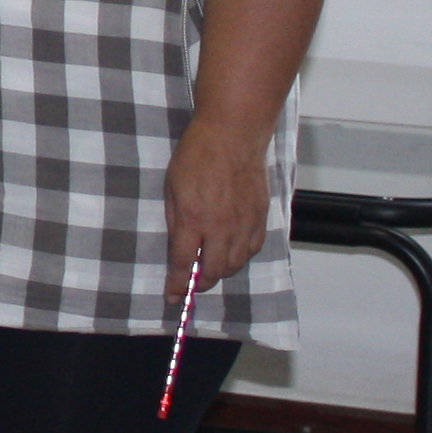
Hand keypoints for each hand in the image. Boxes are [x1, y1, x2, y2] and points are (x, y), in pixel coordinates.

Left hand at [163, 116, 270, 310]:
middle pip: (212, 271)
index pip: (183, 263)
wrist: (232, 135)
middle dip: (199, 284)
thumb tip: (178, 248)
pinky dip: (240, 257)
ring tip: (210, 269)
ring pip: (234, 265)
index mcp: (193, 219)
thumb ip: (176, 221)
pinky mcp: (260, 217)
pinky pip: (252, 249)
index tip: (172, 296)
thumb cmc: (196, 156)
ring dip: (220, 272)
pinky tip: (231, 253)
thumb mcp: (171, 188)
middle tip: (190, 283)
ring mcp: (243, 223)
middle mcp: (220, 227)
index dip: (176, 284)